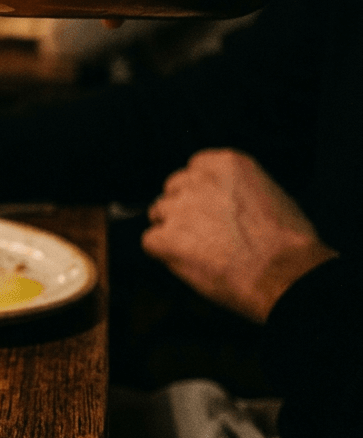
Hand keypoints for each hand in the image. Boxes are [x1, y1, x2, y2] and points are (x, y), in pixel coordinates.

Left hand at [143, 149, 336, 322]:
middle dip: (183, 211)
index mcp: (224, 163)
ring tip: (203, 251)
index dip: (199, 194)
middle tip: (206, 235)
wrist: (285, 274)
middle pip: (173, 191)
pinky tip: (191, 262)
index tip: (209, 210)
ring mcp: (178, 207)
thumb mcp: (269, 193)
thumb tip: (221, 199)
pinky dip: (164, 254)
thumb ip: (236, 188)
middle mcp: (197, 180)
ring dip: (173, 232)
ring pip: (158, 215)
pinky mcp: (165, 237)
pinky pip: (150, 242)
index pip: (193, 170)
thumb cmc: (287, 242)